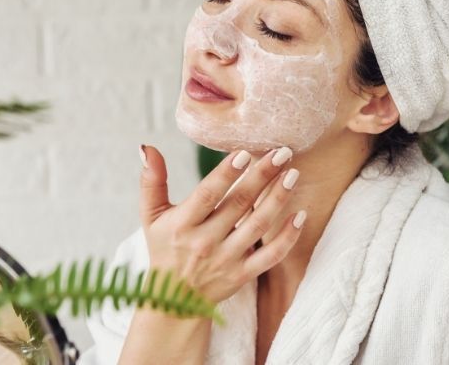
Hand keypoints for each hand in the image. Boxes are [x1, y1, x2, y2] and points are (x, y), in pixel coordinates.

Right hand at [138, 144, 305, 304]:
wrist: (173, 301)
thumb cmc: (164, 248)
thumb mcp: (151, 216)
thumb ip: (152, 181)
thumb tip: (148, 147)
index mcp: (182, 225)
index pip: (207, 195)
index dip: (226, 174)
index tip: (244, 153)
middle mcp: (205, 242)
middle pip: (239, 205)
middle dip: (262, 176)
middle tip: (282, 152)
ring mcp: (226, 260)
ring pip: (258, 227)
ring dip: (278, 199)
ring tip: (293, 175)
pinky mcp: (243, 275)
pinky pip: (271, 256)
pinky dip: (288, 237)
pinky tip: (301, 215)